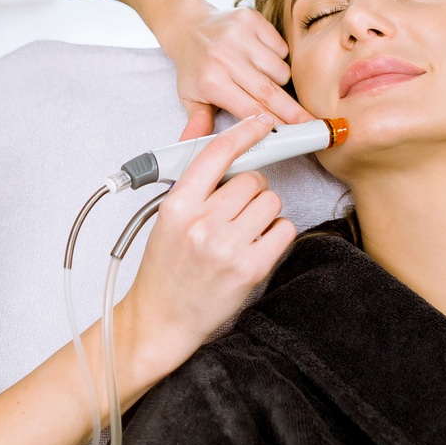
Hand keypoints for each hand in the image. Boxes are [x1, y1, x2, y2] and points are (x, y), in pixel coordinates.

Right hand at [118, 114, 297, 385]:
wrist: (161, 320)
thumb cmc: (164, 269)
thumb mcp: (167, 217)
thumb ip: (192, 180)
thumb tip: (209, 135)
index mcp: (177, 206)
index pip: (216, 154)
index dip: (243, 133)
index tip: (259, 123)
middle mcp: (202, 224)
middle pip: (252, 179)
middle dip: (250, 191)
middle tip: (236, 210)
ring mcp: (227, 248)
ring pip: (271, 202)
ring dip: (264, 212)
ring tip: (244, 231)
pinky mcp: (251, 269)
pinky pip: (284, 229)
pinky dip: (276, 234)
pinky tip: (257, 245)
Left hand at [159, 0, 311, 138]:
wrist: (189, 26)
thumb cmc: (195, 66)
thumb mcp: (190, 97)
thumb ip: (199, 122)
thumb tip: (191, 142)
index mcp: (211, 81)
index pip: (249, 108)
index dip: (272, 122)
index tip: (290, 133)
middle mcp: (225, 57)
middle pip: (269, 91)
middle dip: (292, 110)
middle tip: (311, 123)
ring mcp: (239, 35)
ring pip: (279, 69)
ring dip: (279, 80)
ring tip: (263, 79)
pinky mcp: (251, 19)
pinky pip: (280, 47)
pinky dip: (277, 56)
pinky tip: (261, 57)